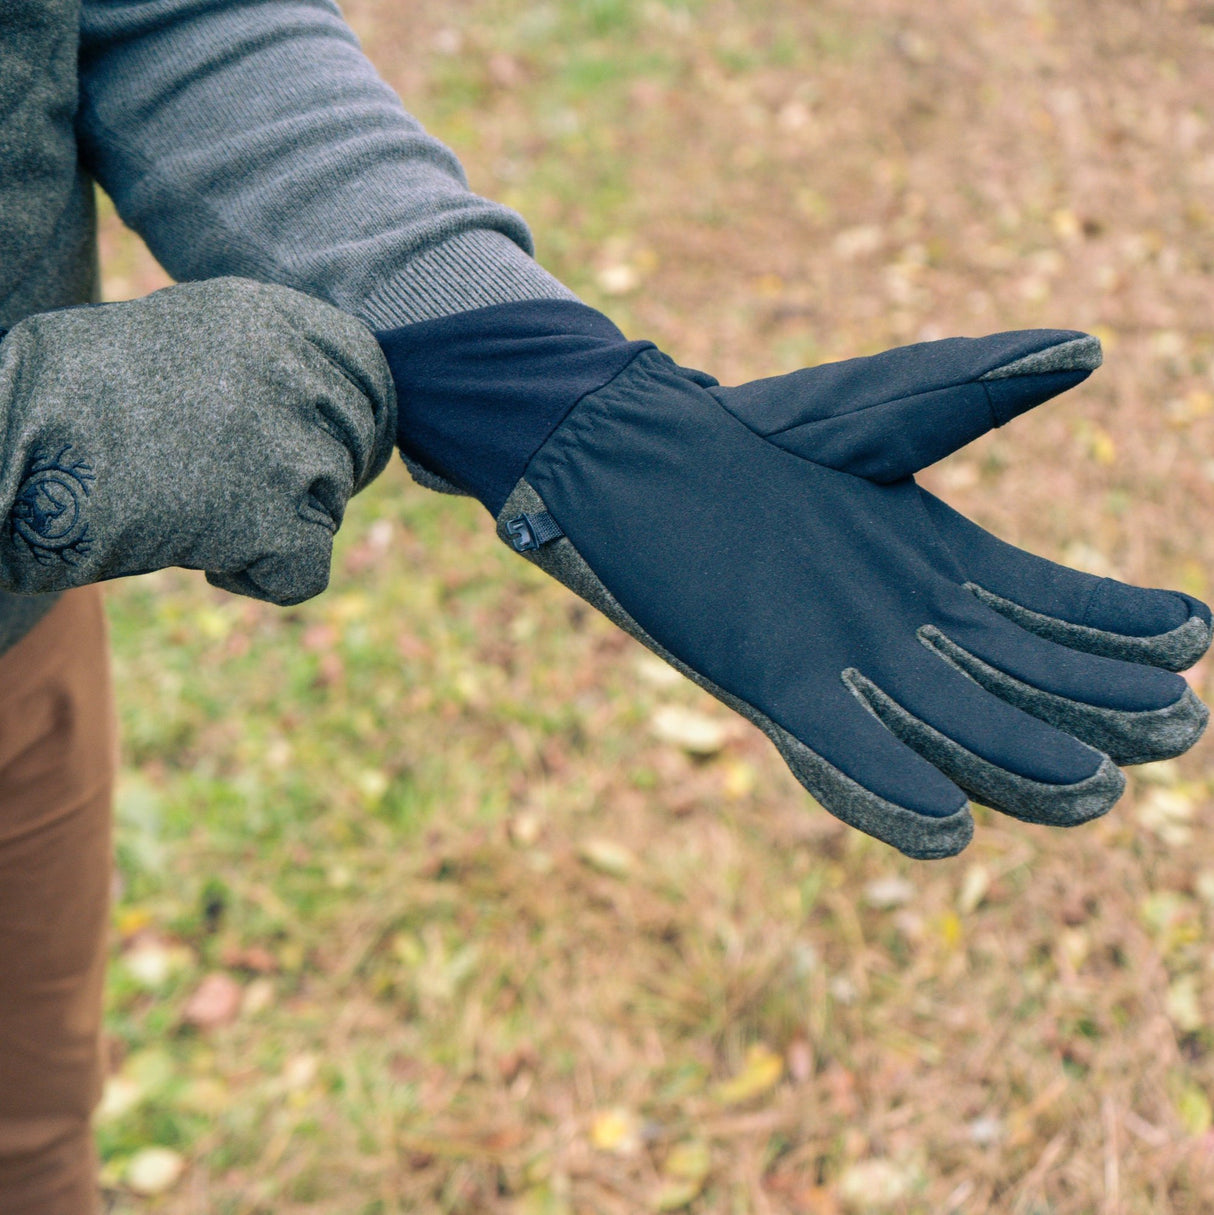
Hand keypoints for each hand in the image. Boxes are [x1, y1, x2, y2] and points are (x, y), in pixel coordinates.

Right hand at [0, 278, 395, 603]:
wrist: (5, 447)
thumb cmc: (69, 398)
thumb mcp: (178, 341)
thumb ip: (253, 359)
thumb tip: (312, 397)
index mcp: (268, 314)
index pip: (367, 366)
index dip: (353, 417)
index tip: (317, 445)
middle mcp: (293, 372)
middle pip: (352, 445)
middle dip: (307, 478)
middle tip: (232, 487)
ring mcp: (291, 447)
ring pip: (329, 509)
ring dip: (272, 524)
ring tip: (191, 506)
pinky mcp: (272, 518)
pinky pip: (303, 573)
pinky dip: (257, 578)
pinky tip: (200, 556)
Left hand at [379, 301, 1209, 857]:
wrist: (636, 454)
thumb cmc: (755, 431)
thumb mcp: (875, 407)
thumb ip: (974, 388)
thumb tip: (1085, 348)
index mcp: (937, 563)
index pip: (1051, 606)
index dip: (1119, 626)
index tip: (1195, 635)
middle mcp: (902, 626)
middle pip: (1018, 681)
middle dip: (1095, 708)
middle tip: (1177, 729)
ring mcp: (841, 662)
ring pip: (948, 729)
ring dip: (1018, 764)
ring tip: (1095, 789)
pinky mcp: (770, 683)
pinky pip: (840, 751)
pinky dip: (889, 791)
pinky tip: (947, 830)